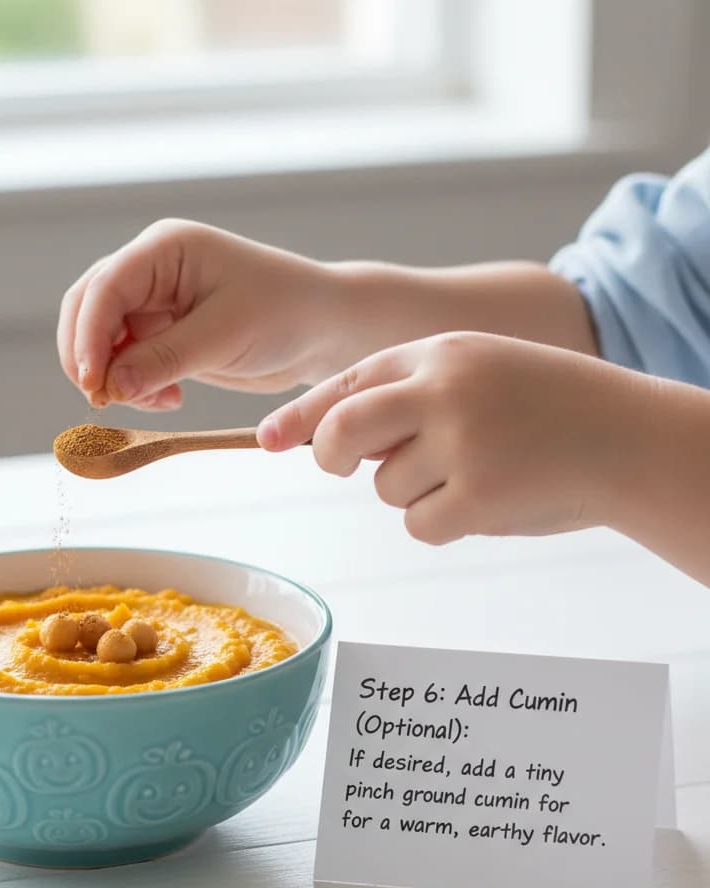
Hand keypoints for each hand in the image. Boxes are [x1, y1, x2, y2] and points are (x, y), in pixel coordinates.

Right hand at [57, 219, 346, 409]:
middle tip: (107, 401)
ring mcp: (153, 301)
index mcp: (165, 249)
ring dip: (114, 377)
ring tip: (156, 402)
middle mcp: (151, 269)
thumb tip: (110, 386)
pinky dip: (134, 386)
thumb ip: (164, 359)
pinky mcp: (162, 333)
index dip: (88, 336)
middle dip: (90, 358)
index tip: (92, 382)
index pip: (104, 288)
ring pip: (102, 340)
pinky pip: (126, 362)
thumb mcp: (224, 336)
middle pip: (88, 310)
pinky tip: (169, 400)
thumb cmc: (284, 314)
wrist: (321, 330)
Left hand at [258, 332, 655, 543]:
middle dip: (329, 456)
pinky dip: (442, 523)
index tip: (268, 439)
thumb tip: (325, 437)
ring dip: (414, 492)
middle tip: (344, 467)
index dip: (302, 417)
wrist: (628, 437)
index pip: (347, 383)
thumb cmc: (547, 408)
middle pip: (342, 431)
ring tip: (474, 473)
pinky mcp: (478, 493)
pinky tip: (486, 501)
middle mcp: (442, 389)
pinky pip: (418, 525)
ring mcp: (460, 440)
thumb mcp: (476, 372)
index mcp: (438, 352)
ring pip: (385, 487)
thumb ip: (406, 395)